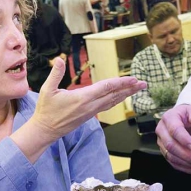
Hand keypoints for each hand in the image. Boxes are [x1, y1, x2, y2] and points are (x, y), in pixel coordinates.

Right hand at [14, 57, 145, 161]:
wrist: (46, 130)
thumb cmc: (46, 110)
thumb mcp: (47, 90)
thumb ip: (55, 74)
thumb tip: (59, 59)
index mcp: (82, 98)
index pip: (106, 88)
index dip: (120, 82)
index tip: (133, 79)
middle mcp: (90, 106)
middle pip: (114, 95)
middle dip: (130, 89)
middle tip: (144, 83)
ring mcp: (91, 112)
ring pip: (112, 102)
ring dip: (126, 95)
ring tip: (138, 89)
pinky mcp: (89, 115)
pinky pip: (107, 106)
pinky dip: (117, 100)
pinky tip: (121, 97)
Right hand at [155, 104, 190, 173]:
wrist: (181, 118)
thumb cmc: (188, 115)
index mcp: (169, 118)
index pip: (174, 130)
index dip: (184, 140)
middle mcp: (161, 130)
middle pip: (171, 146)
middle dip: (186, 155)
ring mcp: (161, 142)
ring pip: (170, 156)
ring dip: (186, 163)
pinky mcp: (164, 151)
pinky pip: (172, 162)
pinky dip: (184, 168)